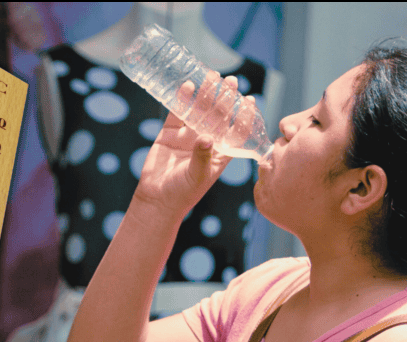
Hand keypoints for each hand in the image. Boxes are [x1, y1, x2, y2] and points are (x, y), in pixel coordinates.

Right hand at [133, 75, 249, 216]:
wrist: (156, 199)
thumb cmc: (183, 193)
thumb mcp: (197, 176)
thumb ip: (203, 157)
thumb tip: (207, 137)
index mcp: (220, 154)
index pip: (236, 131)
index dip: (244, 116)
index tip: (250, 100)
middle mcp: (206, 142)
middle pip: (219, 116)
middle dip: (225, 98)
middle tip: (232, 81)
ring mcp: (188, 136)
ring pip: (199, 111)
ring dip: (205, 94)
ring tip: (212, 77)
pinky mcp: (170, 134)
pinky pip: (177, 113)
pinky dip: (182, 100)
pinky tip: (188, 86)